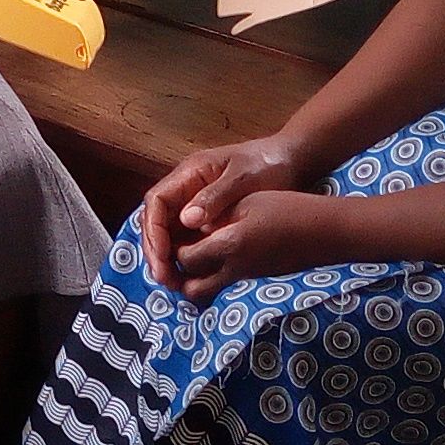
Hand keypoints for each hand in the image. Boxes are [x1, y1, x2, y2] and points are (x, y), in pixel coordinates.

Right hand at [139, 133, 316, 290]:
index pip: (157, 201)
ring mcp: (195, 204)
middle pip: (156, 220)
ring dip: (166, 257)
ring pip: (168, 232)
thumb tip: (187, 220)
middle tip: (165, 278)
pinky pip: (186, 238)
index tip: (162, 256)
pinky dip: (183, 257)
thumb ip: (215, 196)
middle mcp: (185, 189)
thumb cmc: (268, 164)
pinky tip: (188, 276)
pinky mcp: (208, 218)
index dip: (154, 229)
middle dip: (155, 250)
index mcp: (189, 173)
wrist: (290, 161)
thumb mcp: (243, 178)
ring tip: (173, 283)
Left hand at [166, 188, 346, 301]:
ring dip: (197, 280)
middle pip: (193, 290)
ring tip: (194, 259)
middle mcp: (235, 269)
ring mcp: (249, 278)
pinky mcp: (260, 279)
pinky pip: (228, 284)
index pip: (185, 258)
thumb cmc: (290, 209)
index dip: (173, 249)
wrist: (329, 232)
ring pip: (210, 291)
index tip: (171, 235)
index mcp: (229, 245)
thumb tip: (192, 225)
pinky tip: (220, 257)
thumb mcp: (248, 202)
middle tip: (174, 258)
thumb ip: (216, 216)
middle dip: (178, 277)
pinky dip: (217, 276)